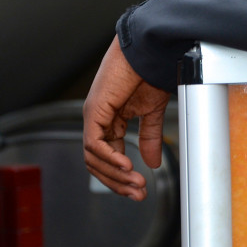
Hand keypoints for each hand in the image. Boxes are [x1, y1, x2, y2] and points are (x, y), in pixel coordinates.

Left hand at [83, 37, 170, 200]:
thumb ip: (150, 137)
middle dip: (117, 182)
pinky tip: (126, 165)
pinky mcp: (94, 111)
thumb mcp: (153, 112)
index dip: (121, 177)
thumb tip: (151, 163)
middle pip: (97, 163)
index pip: (108, 157)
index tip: (140, 190)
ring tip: (136, 181)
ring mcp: (94, 116)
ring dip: (115, 174)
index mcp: (111, 121)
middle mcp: (98, 121)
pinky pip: (93, 143)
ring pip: (93, 158)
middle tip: (138, 194)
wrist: (150, 51)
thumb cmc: (151, 72)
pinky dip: (108, 157)